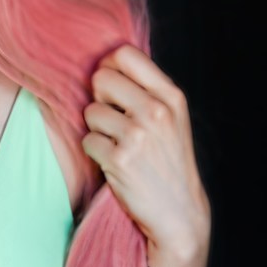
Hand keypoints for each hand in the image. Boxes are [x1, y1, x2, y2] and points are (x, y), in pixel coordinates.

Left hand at [82, 45, 209, 259]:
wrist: (179, 212)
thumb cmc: (167, 161)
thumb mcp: (172, 118)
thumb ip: (147, 89)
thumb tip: (108, 61)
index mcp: (171, 96)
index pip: (125, 54)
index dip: (109, 67)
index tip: (112, 87)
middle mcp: (156, 111)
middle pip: (101, 78)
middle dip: (99, 98)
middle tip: (114, 120)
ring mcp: (138, 135)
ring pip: (90, 111)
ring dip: (97, 129)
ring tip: (118, 144)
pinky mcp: (119, 160)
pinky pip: (87, 140)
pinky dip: (94, 152)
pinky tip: (114, 162)